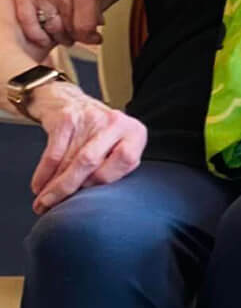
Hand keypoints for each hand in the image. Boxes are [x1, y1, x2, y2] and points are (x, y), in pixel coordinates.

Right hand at [12, 0, 103, 49]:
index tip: (94, 37)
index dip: (90, 37)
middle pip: (67, 30)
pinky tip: (42, 34)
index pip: (85, 27)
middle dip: (75, 36)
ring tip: (62, 34)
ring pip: (47, 28)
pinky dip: (35, 32)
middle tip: (78, 35)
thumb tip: (99, 22)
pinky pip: (25, 20)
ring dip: (56, 36)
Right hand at [28, 82, 144, 211]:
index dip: (105, 181)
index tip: (87, 198)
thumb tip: (95, 201)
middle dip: (69, 189)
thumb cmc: (97, 132)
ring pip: (69, 161)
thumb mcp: (117, 145)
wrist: (69, 101)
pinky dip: (43, 173)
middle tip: (54, 207)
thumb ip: (115, 167)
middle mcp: (114, 122)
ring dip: (53, 186)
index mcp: (135, 132)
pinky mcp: (65, 119)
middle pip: (91, 163)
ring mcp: (89, 118)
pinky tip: (38, 186)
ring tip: (44, 202)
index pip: (125, 161)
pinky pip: (52, 153)